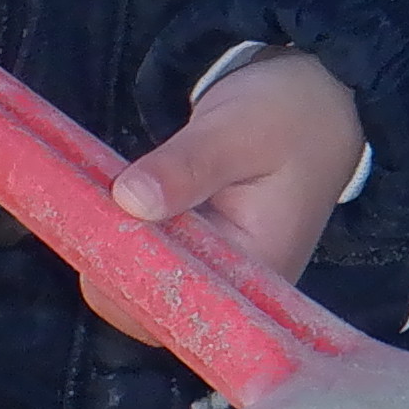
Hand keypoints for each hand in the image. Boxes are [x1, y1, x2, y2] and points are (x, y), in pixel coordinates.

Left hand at [90, 50, 364, 345]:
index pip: (174, 310)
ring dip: (112, 243)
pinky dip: (125, 231)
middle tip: (90, 202)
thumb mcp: (237, 132)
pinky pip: (151, 256)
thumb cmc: (288, 115)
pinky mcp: (201, 249)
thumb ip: (187, 167)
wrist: (318, 98)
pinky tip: (112, 199)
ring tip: (98, 194)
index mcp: (256, 272)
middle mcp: (236, 286)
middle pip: (151, 306)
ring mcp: (216, 270)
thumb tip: (129, 200)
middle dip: (112, 260)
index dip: (124, 281)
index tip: (97, 227)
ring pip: (143, 282)